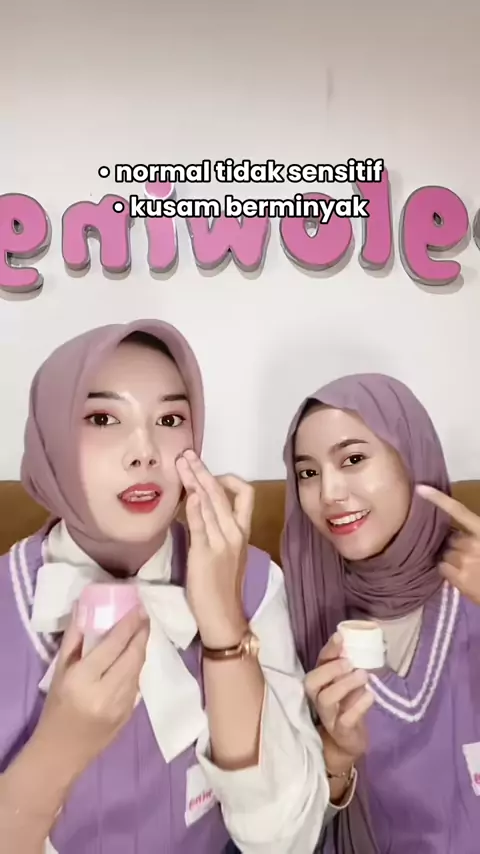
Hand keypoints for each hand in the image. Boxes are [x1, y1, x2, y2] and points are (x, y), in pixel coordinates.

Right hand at [33, 605, 148, 778]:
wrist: (62, 752)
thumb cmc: (56, 708)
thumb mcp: (59, 672)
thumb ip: (74, 639)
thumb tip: (85, 608)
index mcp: (84, 680)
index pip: (113, 646)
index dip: (129, 625)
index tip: (138, 608)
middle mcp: (106, 693)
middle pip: (133, 657)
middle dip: (142, 634)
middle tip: (144, 615)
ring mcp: (122, 706)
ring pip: (139, 670)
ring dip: (142, 649)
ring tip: (142, 631)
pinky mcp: (130, 715)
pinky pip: (138, 684)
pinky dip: (138, 667)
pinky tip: (135, 656)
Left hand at [176, 450, 253, 647]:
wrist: (223, 616)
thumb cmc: (222, 587)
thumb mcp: (226, 553)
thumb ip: (215, 529)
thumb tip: (198, 506)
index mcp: (242, 531)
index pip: (245, 494)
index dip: (228, 478)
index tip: (209, 473)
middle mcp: (235, 532)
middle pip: (222, 492)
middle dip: (203, 471)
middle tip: (187, 455)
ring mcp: (222, 542)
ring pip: (211, 503)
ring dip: (195, 480)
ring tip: (181, 465)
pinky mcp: (206, 553)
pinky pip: (200, 525)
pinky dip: (193, 507)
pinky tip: (185, 494)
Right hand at [305, 633, 372, 769]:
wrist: (347, 743)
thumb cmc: (347, 707)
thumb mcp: (347, 685)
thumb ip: (349, 669)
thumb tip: (359, 645)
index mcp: (321, 682)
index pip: (319, 663)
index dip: (328, 650)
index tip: (340, 636)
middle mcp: (318, 698)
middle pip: (312, 681)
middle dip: (330, 669)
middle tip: (350, 663)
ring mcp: (328, 716)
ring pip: (326, 699)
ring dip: (344, 685)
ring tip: (363, 675)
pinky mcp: (341, 732)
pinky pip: (346, 719)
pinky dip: (358, 706)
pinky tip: (370, 695)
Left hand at [417, 484, 479, 604]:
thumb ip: (475, 532)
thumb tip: (456, 532)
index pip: (458, 511)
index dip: (438, 498)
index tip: (420, 488)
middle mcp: (473, 544)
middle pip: (449, 537)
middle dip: (453, 542)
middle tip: (463, 550)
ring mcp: (464, 562)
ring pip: (443, 552)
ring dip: (449, 556)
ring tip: (463, 564)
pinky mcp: (459, 579)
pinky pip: (442, 567)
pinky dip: (447, 569)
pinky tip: (460, 573)